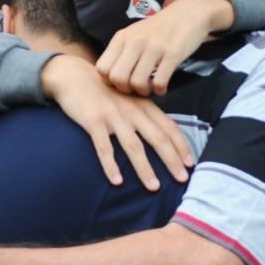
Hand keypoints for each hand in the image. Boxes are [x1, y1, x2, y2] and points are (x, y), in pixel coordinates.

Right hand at [42, 55, 193, 190]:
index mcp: (144, 105)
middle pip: (157, 138)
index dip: (181, 145)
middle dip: (171, 160)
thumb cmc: (105, 92)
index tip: (190, 163)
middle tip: (182, 179)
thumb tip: (164, 137)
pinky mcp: (94, 122)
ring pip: (133, 146)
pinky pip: (104, 147)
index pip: (169, 127)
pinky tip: (117, 182)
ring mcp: (113, 116)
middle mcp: (132, 110)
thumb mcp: (129, 99)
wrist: (74, 76)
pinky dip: (111, 166)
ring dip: (145, 168)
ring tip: (154, 187)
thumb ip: (145, 115)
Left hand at [95, 0, 231, 95]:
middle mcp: (135, 41)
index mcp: (122, 37)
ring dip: (144, 92)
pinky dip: (160, 90)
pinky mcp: (173, 54)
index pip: (103, 68)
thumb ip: (120, 52)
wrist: (188, 13)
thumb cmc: (158, 29)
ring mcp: (154, 47)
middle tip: (136, 88)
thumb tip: (109, 77)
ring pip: (137, 83)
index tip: (123, 81)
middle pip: (117, 78)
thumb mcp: (134, 34)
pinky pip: (159, 82)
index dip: (110, 81)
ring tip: (150, 88)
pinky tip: (162, 87)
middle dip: (126, 90)